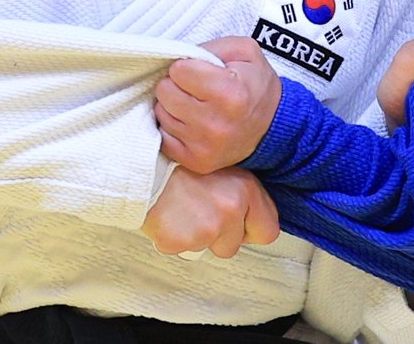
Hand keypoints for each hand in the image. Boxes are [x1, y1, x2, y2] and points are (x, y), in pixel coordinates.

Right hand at [142, 166, 278, 257]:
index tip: (238, 224)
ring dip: (197, 237)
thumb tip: (251, 218)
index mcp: (245, 191)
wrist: (145, 163)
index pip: (268, 231)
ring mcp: (206, 230)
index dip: (251, 229)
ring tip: (183, 209)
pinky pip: (182, 250)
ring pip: (206, 249)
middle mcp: (229, 211)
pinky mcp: (181, 243)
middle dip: (219, 237)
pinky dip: (176, 238)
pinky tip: (170, 216)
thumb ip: (242, 193)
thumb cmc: (183, 163)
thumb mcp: (224, 166)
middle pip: (233, 246)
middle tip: (202, 212)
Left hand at [156, 36, 281, 173]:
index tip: (200, 71)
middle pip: (165, 92)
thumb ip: (211, 46)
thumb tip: (179, 56)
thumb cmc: (255, 85)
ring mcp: (203, 146)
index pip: (178, 70)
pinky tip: (191, 123)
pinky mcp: (196, 161)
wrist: (272, 127)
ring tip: (195, 106)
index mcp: (229, 92)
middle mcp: (214, 122)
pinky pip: (163, 137)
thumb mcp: (245, 51)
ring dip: (174, 106)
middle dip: (177, 85)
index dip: (188, 66)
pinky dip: (173, 127)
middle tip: (195, 89)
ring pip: (161, 113)